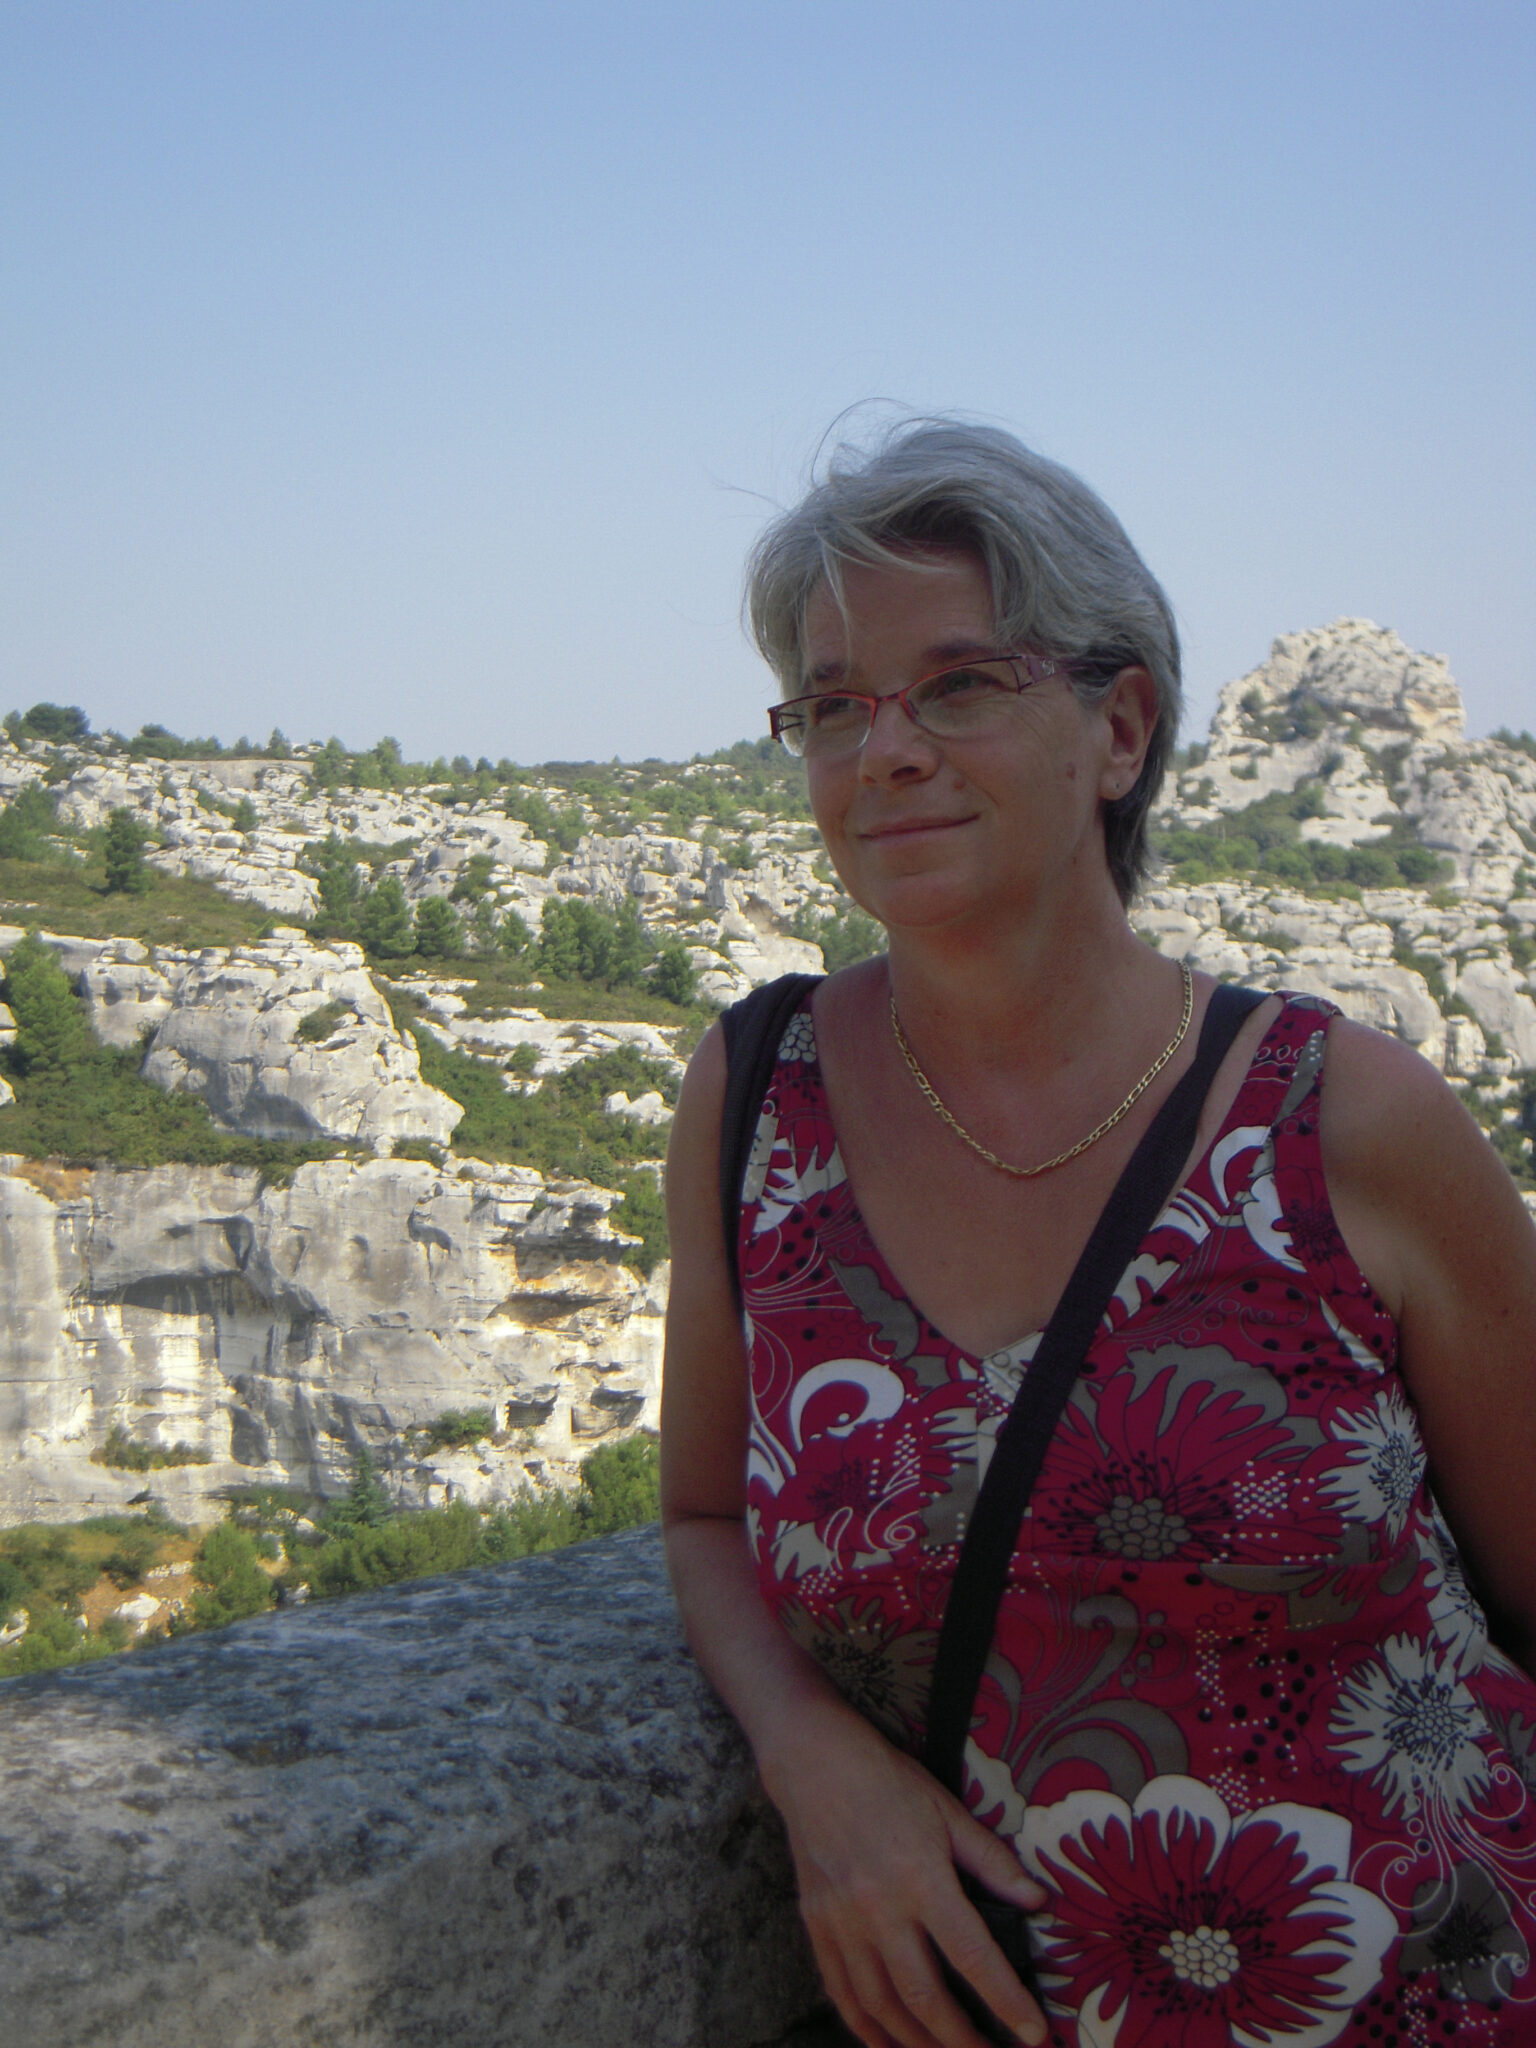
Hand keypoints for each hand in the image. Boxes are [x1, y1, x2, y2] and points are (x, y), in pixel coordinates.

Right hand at [760, 1700, 1048, 2047]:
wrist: (813, 1763)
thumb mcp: (947, 1810)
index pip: (972, 1954)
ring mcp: (842, 1921)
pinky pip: (842, 1992)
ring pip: (880, 2006)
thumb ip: (992, 1860)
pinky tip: (889, 2042)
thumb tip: (1037, 1900)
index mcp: (920, 1876)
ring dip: (916, 2044)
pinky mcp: (817, 1926)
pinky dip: (866, 2027)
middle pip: (924, 1997)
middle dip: (962, 2041)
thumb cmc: (887, 1781)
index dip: (1006, 2000)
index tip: (1033, 2033)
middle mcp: (879, 1908)